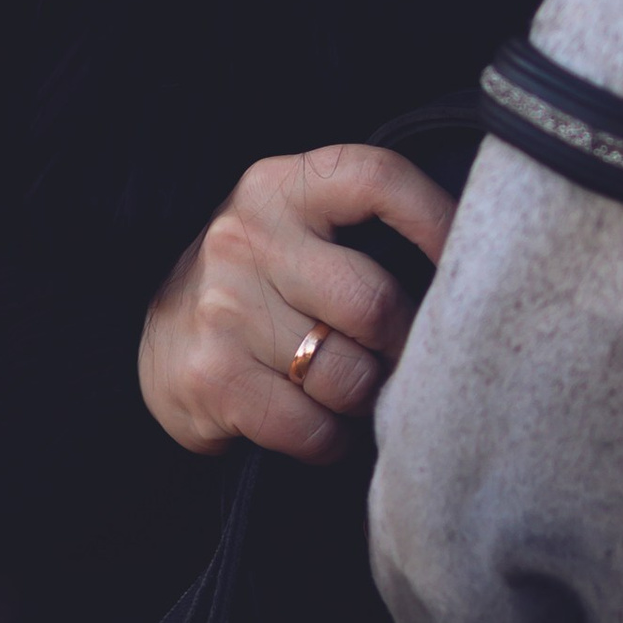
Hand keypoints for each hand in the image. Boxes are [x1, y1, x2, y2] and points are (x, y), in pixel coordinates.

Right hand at [140, 144, 456, 460]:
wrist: (154, 342)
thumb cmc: (258, 285)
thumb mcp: (298, 231)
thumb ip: (364, 231)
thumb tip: (468, 272)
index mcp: (280, 187)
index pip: (378, 180)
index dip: (437, 221)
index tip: (465, 264)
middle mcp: (246, 237)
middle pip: (375, 302)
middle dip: (401, 347)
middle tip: (397, 361)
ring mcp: (223, 308)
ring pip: (351, 377)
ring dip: (365, 400)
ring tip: (348, 392)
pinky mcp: (211, 377)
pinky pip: (313, 429)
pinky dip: (330, 441)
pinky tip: (316, 425)